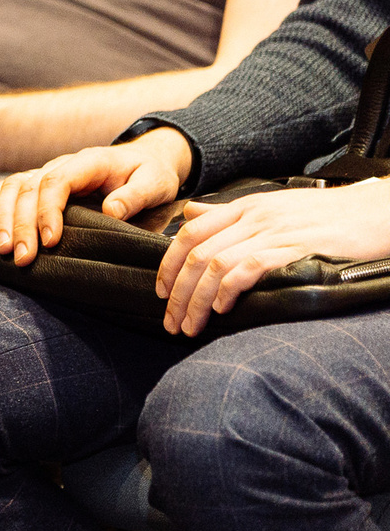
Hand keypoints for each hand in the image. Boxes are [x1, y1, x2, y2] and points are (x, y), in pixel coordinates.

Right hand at [0, 127, 193, 263]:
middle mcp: (61, 164)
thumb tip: (111, 209)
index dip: (48, 211)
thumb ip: (136, 195)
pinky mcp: (41, 185)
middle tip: (21, 257)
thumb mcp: (156, 183)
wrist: (146, 162)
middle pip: (28, 188)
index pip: (57, 182)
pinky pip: (9, 189)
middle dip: (20, 224)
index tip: (50, 240)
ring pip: (12, 188)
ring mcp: (48, 172)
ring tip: (1, 249)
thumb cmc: (151, 175)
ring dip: (3, 217)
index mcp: (88, 162)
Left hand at [159, 179, 389, 335]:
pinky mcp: (296, 247)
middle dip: (178, 292)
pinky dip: (230, 288)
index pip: (189, 233)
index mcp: (243, 206)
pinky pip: (250, 266)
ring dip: (197, 299)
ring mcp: (273, 230)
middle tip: (171, 321)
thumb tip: (191, 213)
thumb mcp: (272, 205)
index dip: (169, 265)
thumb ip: (230, 213)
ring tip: (191, 324)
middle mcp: (252, 216)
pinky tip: (222, 308)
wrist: (375, 210)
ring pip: (216, 264)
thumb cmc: (327, 214)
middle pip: (197, 254)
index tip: (161, 293)